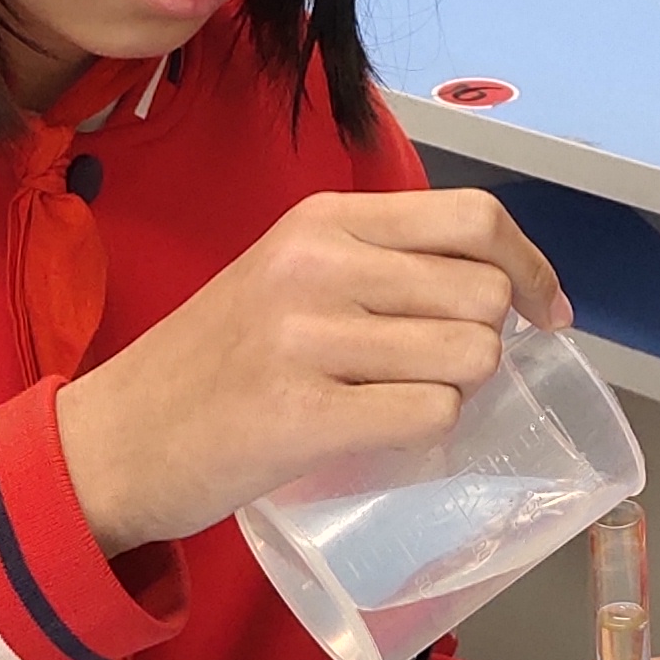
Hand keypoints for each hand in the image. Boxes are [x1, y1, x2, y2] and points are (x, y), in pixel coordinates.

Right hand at [58, 190, 565, 552]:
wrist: (114, 440)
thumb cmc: (214, 363)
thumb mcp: (287, 275)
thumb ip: (377, 265)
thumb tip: (502, 287)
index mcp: (320, 220)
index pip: (474, 219)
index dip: (530, 269)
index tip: (545, 314)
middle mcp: (316, 266)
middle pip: (483, 293)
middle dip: (489, 342)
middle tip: (444, 372)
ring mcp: (306, 340)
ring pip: (469, 357)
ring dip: (460, 392)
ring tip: (401, 402)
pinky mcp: (300, 417)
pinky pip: (429, 415)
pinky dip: (427, 432)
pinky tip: (382, 435)